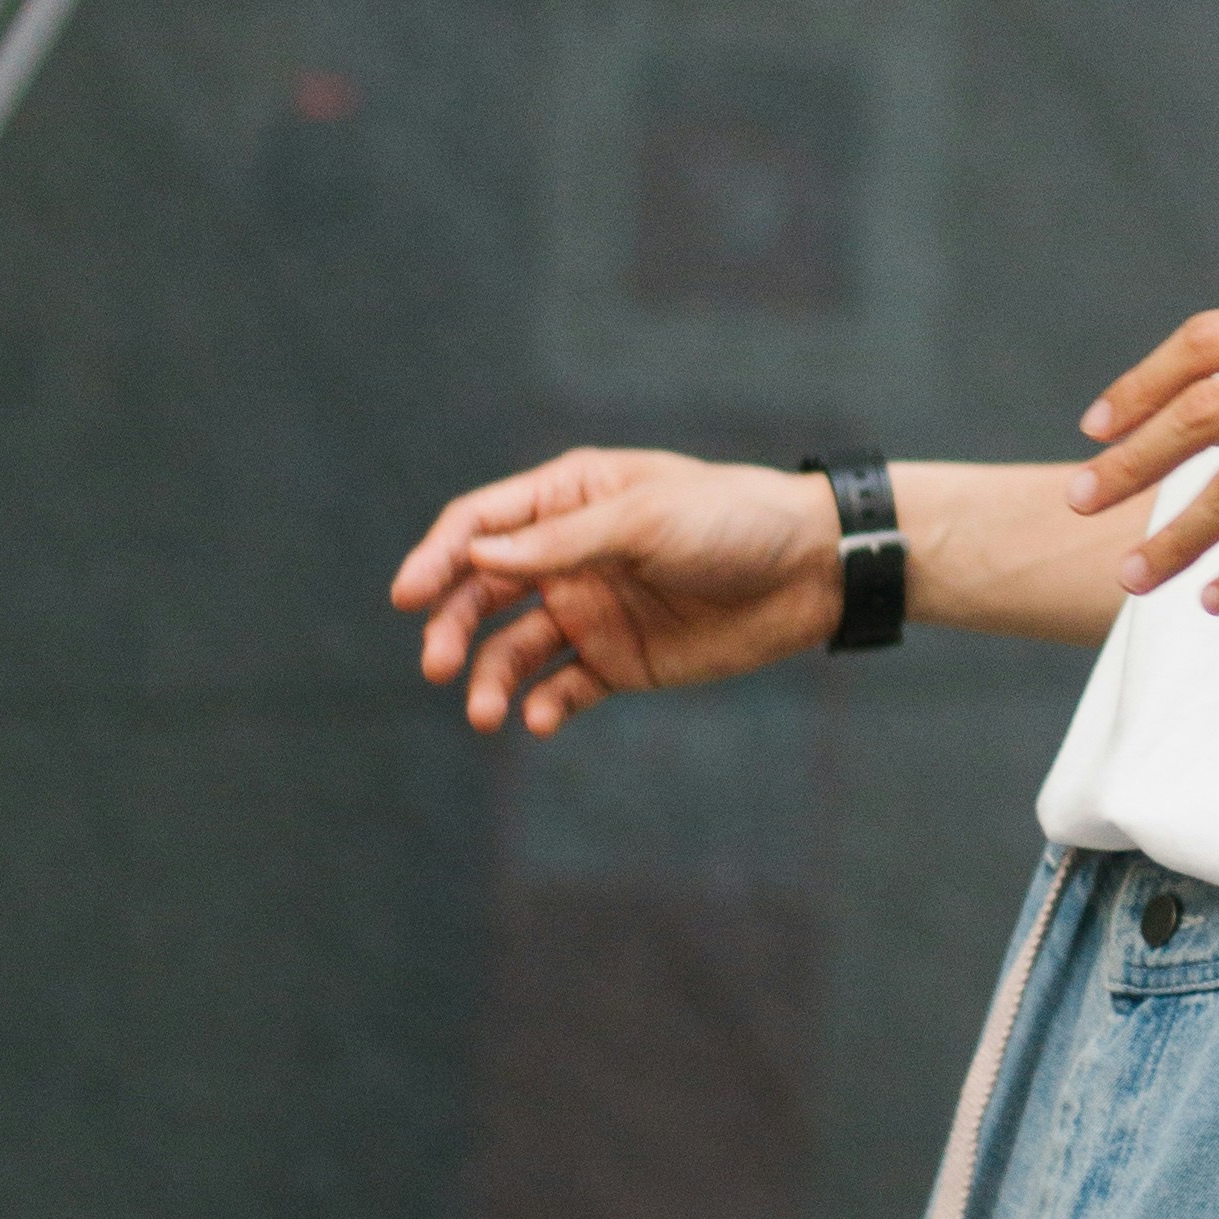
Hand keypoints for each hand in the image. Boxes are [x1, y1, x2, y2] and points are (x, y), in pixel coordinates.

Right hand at [390, 445, 841, 733]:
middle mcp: (568, 555)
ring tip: (485, 713)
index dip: (438, 557)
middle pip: (480, 590)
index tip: (407, 596)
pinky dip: (543, 706)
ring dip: (490, 679)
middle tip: (435, 665)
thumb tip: (478, 555)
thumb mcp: (645, 521)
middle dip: (450, 626)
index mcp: (569, 498)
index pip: (481, 524)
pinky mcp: (619, 660)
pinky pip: (564, 687)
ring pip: (513, 648)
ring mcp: (590, 609)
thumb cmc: (732, 521)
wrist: (812, 571)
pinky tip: (541, 720)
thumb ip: (562, 543)